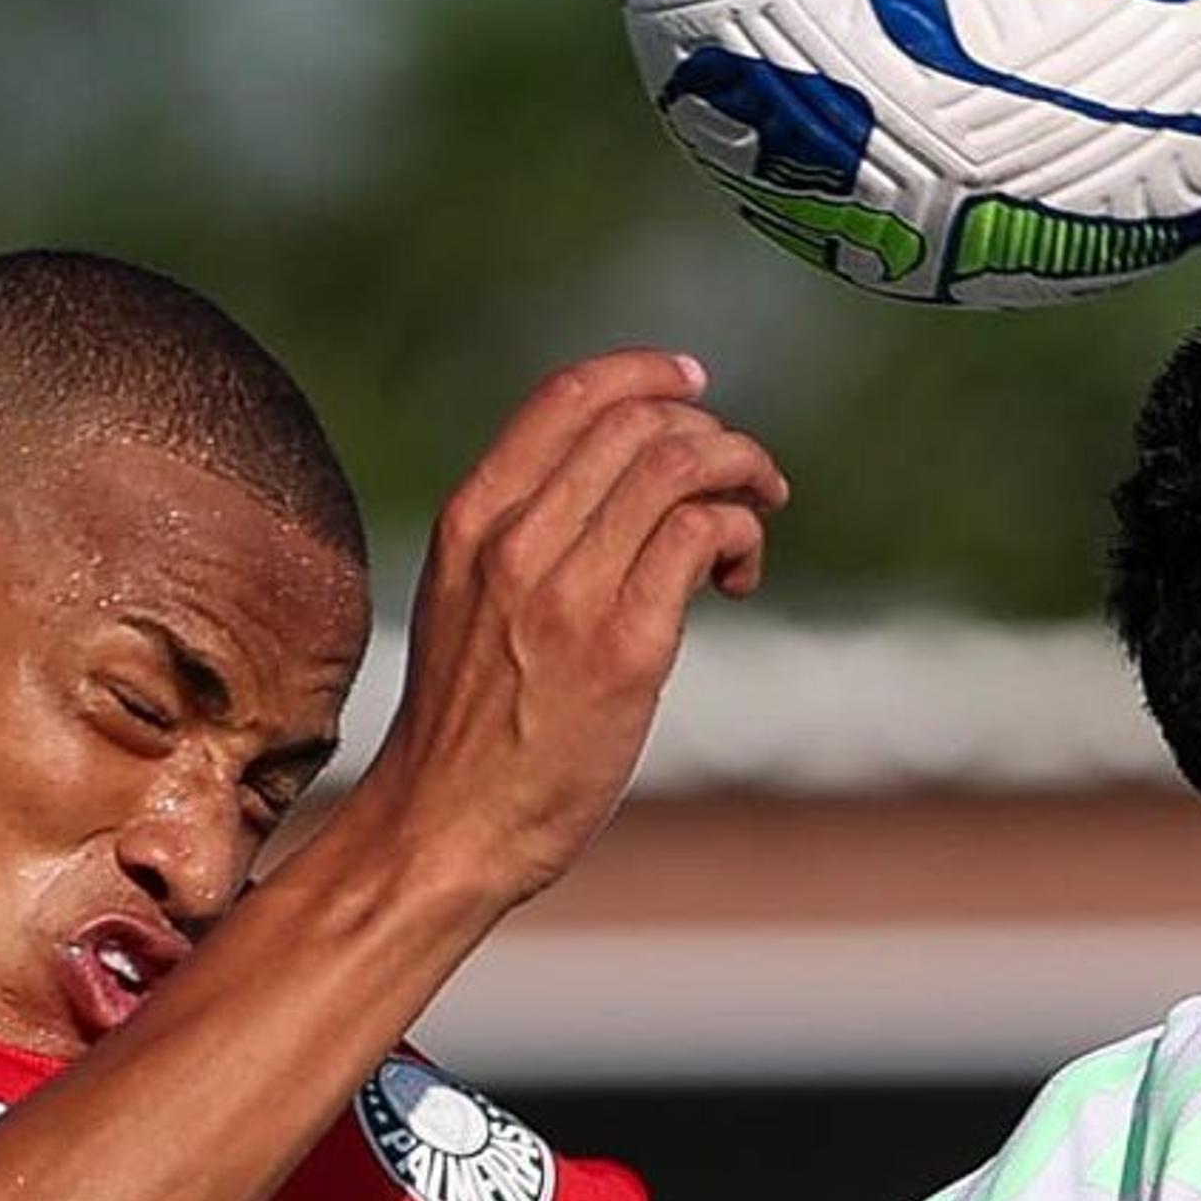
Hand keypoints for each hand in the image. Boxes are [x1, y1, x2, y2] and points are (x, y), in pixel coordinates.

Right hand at [358, 350, 787, 904]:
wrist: (444, 828)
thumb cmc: (469, 726)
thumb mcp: (466, 600)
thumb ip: (524, 535)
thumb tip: (621, 483)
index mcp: (471, 519)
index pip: (568, 395)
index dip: (647, 373)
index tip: (695, 387)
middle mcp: (514, 541)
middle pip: (640, 423)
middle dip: (713, 435)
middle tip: (745, 483)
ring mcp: (568, 591)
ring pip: (681, 465)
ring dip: (743, 475)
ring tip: (757, 518)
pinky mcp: (624, 646)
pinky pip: (703, 536)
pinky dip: (743, 535)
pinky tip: (739, 581)